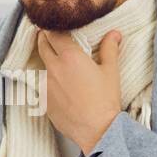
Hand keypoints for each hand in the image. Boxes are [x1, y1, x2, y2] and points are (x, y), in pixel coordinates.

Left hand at [36, 28, 122, 154]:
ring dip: (46, 62)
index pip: (54, 34)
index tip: (52, 26)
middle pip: (42, 46)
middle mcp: (54, 68)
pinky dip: (47, 83)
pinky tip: (58, 87)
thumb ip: (110, 49)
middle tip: (46, 36)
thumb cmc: (105, 100)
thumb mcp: (111, 71)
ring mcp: (45, 85)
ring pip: (41, 67)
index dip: (52, 28)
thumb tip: (114, 34)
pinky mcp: (43, 101)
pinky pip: (41, 86)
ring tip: (56, 64)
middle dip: (43, 38)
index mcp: (70, 56)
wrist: (96, 130)